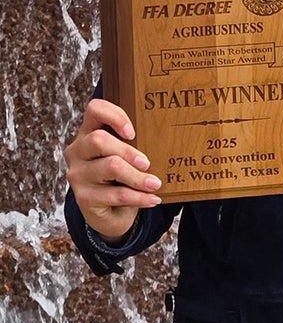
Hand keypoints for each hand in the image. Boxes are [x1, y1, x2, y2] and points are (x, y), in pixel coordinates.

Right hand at [65, 98, 161, 241]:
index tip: (132, 132)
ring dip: (138, 177)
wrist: (111, 212)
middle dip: (128, 151)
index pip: (94, 109)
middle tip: (146, 163)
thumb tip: (164, 136)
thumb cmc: (121, 177)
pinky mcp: (84, 198)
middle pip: (99, 139)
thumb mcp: (126, 155)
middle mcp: (78, 151)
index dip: (114, 115)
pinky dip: (139, 197)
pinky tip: (153, 198)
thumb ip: (134, 143)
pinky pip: (117, 194)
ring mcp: (78, 175)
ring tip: (155, 184)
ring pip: (111, 167)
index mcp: (88, 133)